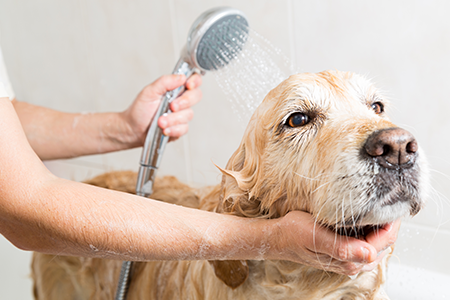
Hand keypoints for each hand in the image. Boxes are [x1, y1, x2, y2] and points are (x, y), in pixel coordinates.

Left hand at [121, 73, 201, 144]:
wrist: (133, 129)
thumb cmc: (140, 110)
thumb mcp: (149, 91)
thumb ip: (165, 82)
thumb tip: (181, 77)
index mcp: (175, 89)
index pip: (193, 80)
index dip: (195, 81)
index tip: (188, 85)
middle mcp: (181, 101)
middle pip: (196, 96)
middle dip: (185, 102)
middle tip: (172, 106)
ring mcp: (181, 115)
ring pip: (189, 114)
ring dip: (173, 119)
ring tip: (160, 121)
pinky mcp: (180, 128)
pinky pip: (184, 128)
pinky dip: (173, 129)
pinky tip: (164, 129)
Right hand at [268, 211, 399, 275]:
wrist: (278, 237)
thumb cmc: (294, 234)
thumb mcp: (316, 236)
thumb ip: (343, 248)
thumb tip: (370, 254)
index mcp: (349, 260)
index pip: (384, 241)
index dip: (392, 222)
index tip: (395, 202)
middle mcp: (352, 262)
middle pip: (384, 243)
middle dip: (389, 223)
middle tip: (391, 200)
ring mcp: (349, 258)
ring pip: (376, 242)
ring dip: (381, 226)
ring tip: (381, 205)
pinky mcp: (344, 251)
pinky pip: (366, 240)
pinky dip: (370, 228)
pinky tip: (366, 215)